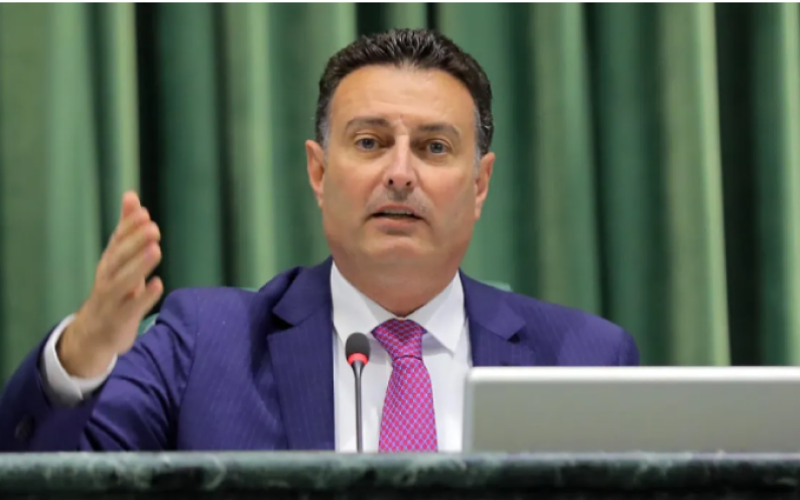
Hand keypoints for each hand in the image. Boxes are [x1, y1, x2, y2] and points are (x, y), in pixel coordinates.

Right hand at [58, 191, 163, 377]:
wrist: (95, 333)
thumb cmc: (115, 289)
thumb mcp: (120, 259)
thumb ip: (128, 229)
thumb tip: (131, 195)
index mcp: (109, 262)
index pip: (117, 241)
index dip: (129, 227)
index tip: (143, 212)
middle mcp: (107, 277)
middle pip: (119, 258)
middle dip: (134, 242)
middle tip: (153, 228)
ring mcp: (112, 299)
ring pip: (123, 281)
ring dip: (140, 265)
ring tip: (156, 250)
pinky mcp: (120, 318)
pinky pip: (132, 307)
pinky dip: (144, 297)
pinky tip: (159, 284)